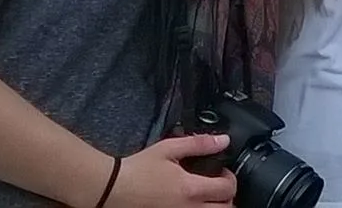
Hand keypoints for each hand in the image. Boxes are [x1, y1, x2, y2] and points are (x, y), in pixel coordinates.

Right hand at [110, 134, 236, 207]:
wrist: (112, 188)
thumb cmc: (137, 170)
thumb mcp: (168, 149)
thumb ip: (199, 144)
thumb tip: (223, 140)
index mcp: (191, 189)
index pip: (227, 189)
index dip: (229, 179)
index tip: (222, 174)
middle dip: (226, 197)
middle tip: (217, 187)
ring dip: (214, 207)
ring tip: (206, 198)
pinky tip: (191, 203)